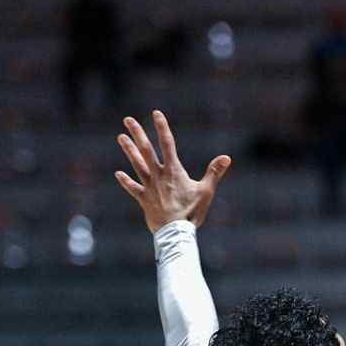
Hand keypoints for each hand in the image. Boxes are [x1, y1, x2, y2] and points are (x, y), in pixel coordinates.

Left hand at [114, 111, 231, 232]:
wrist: (175, 232)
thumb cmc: (192, 212)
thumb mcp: (206, 191)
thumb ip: (214, 172)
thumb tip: (226, 157)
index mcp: (174, 171)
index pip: (167, 144)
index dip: (162, 128)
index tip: (156, 113)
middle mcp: (159, 175)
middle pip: (146, 150)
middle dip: (138, 133)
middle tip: (128, 119)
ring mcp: (149, 187)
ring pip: (137, 164)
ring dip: (129, 150)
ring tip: (120, 137)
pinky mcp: (144, 199)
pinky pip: (133, 188)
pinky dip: (126, 181)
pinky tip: (118, 174)